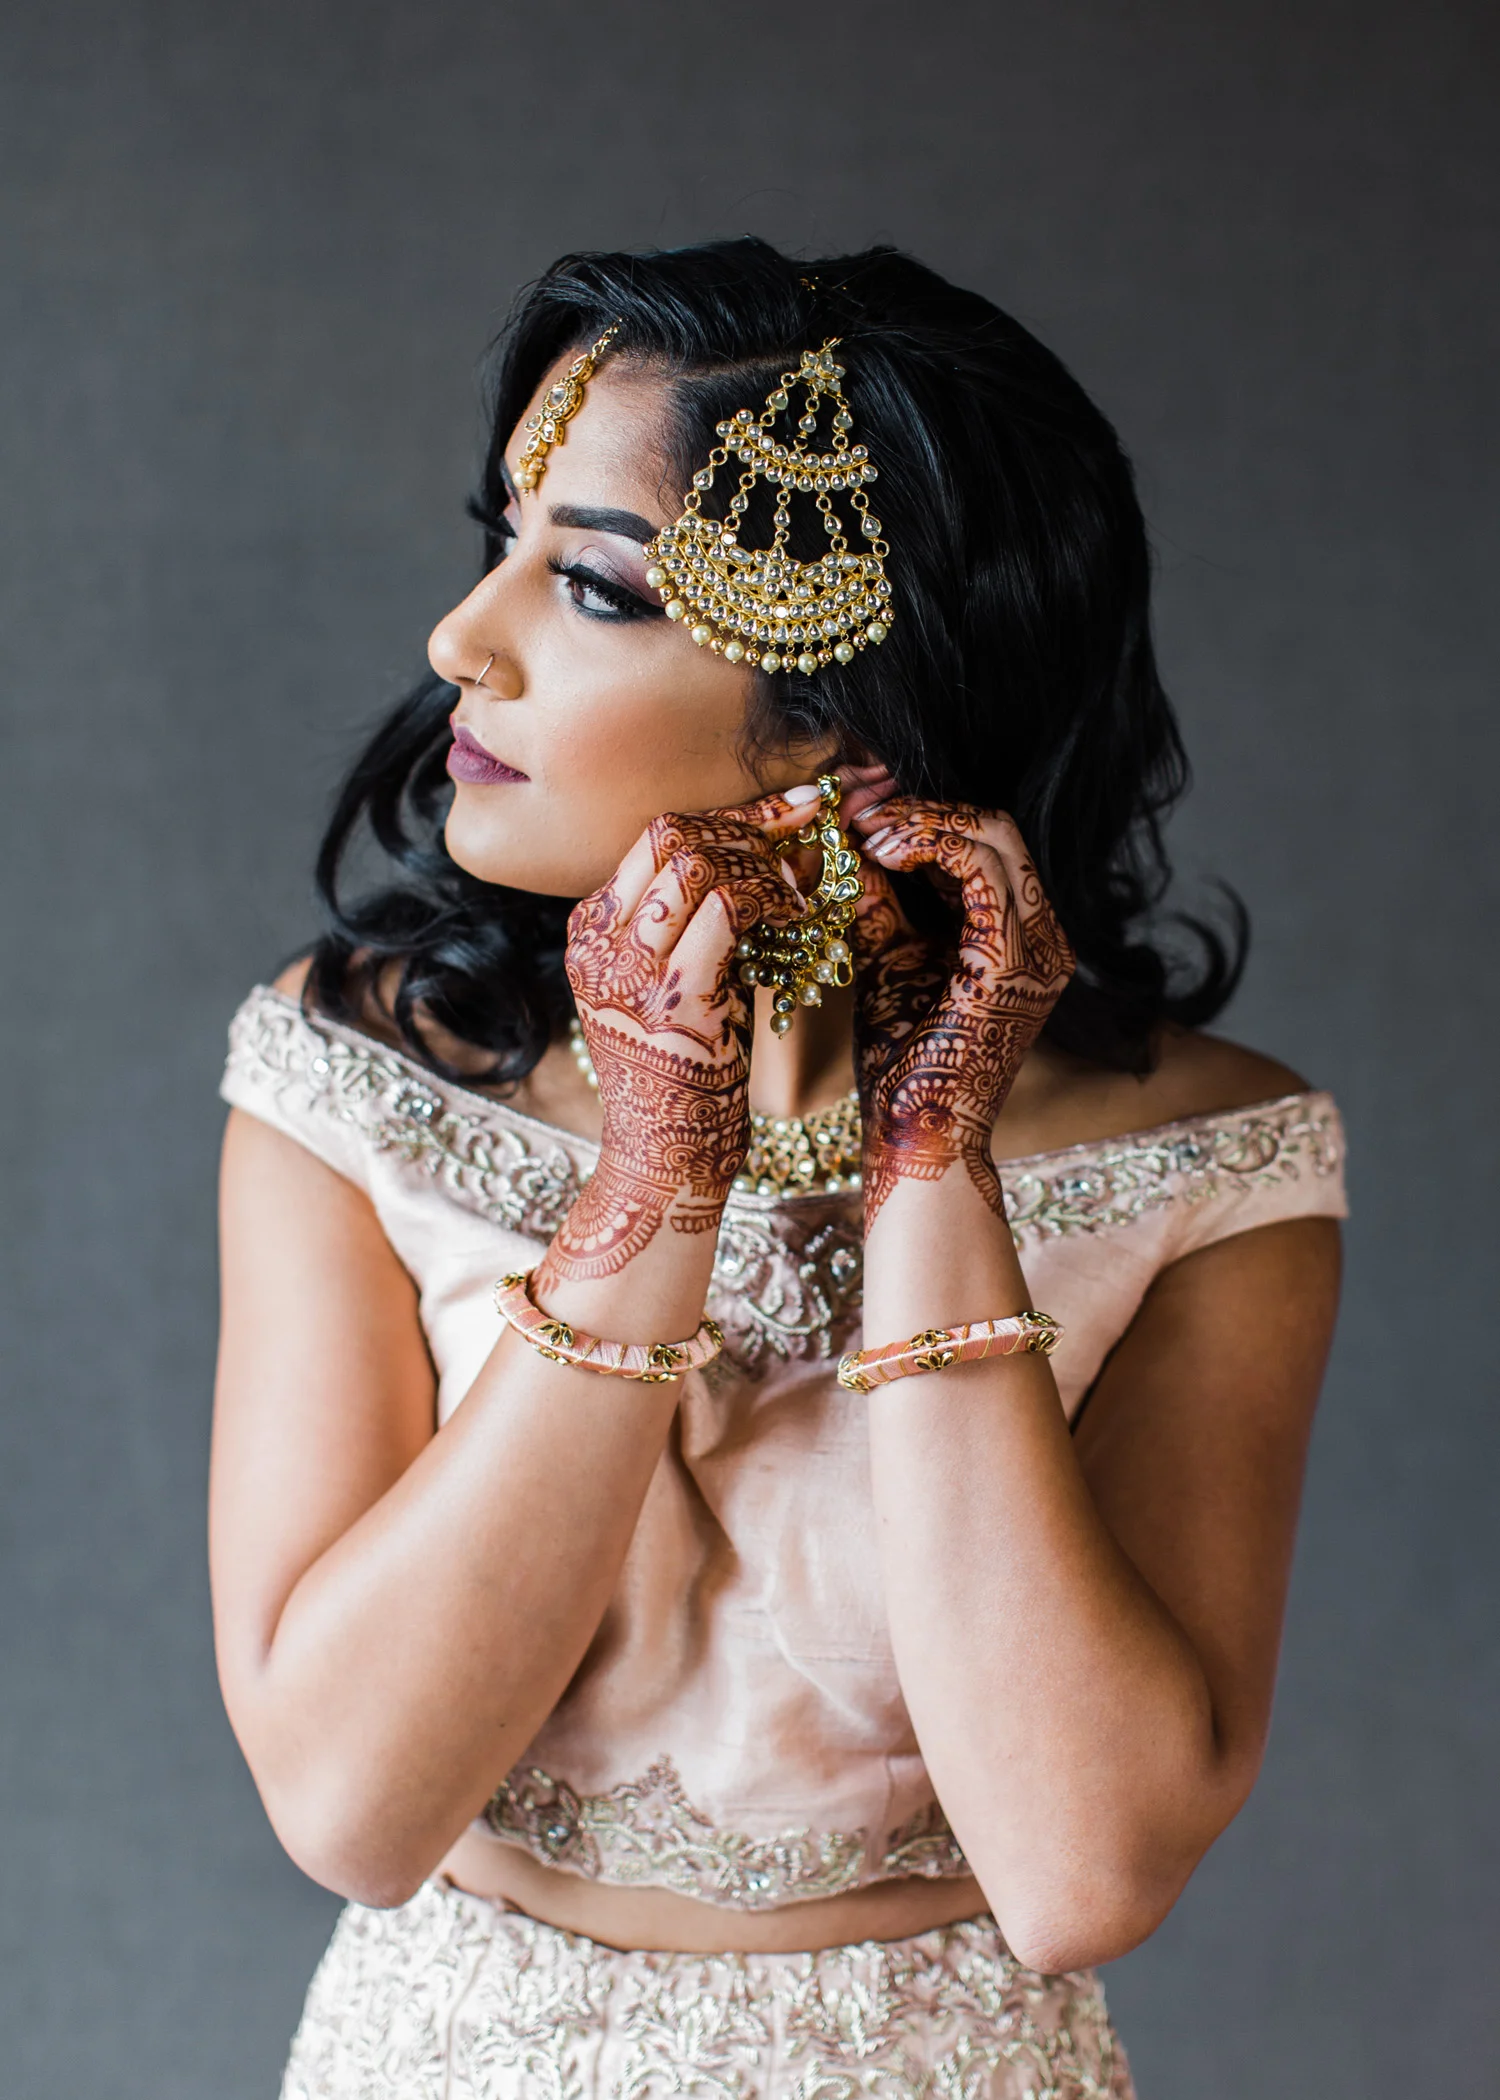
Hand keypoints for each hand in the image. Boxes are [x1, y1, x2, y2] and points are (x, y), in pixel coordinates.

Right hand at [540, 795, 812, 1282]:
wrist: (664, 1165)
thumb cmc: (683, 1079)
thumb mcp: (669, 989)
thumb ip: (692, 927)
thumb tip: (763, 856)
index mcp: (590, 934)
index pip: (654, 837)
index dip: (727, 816)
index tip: (785, 812)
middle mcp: (600, 946)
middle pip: (673, 835)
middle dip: (750, 823)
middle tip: (808, 829)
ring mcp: (630, 973)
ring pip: (699, 862)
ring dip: (765, 860)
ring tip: (805, 882)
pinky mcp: (675, 1002)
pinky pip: (728, 909)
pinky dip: (774, 898)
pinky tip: (802, 917)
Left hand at [844, 796, 1074, 1226]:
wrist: (916, 1137)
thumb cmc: (899, 1060)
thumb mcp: (886, 956)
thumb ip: (880, 896)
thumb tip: (845, 831)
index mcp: (1020, 935)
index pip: (986, 840)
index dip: (922, 810)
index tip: (858, 803)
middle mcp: (1045, 936)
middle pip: (997, 825)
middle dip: (920, 804)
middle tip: (856, 802)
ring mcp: (1039, 948)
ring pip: (996, 834)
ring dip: (922, 819)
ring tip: (863, 826)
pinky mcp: (1015, 963)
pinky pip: (984, 871)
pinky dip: (931, 845)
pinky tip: (882, 851)